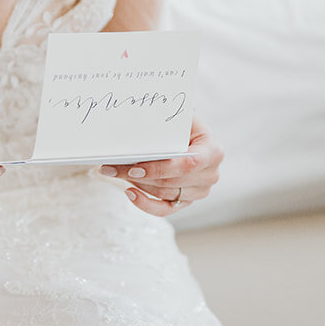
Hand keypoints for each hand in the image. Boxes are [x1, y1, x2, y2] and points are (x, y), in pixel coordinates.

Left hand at [99, 114, 222, 216]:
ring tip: (113, 172)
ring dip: (137, 184)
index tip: (134, 168)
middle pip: (171, 182)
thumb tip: (141, 116)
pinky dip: (146, 204)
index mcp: (213, 151)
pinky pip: (165, 209)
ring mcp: (199, 191)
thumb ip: (169, 116)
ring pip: (164, 194)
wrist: (190, 135)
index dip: (161, 168)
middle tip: (112, 167)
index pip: (188, 164)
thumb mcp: (182, 117)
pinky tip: (129, 192)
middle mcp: (210, 174)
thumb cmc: (185, 125)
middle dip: (139, 175)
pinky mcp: (186, 201)